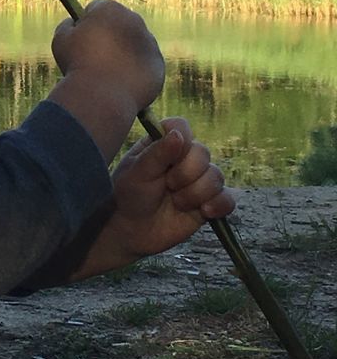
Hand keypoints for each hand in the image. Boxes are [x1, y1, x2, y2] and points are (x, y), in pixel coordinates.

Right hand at [52, 0, 164, 113]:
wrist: (101, 95)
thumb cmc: (77, 65)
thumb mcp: (61, 40)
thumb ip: (67, 25)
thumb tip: (73, 23)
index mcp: (110, 9)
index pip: (97, 8)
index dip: (87, 22)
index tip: (81, 37)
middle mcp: (134, 20)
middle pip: (120, 24)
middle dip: (110, 35)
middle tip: (95, 56)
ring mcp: (149, 42)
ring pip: (134, 44)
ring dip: (124, 53)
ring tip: (107, 73)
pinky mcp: (157, 63)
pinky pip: (145, 65)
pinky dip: (135, 71)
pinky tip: (120, 83)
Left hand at [109, 116, 234, 257]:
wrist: (133, 231)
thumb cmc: (130, 196)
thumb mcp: (137, 173)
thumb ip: (157, 154)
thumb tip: (178, 135)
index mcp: (163, 143)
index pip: (181, 128)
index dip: (180, 142)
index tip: (168, 160)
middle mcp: (184, 158)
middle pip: (202, 152)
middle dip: (185, 174)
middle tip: (167, 186)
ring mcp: (199, 179)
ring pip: (216, 176)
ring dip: (195, 193)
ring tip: (177, 203)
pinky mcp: (210, 201)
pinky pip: (228, 199)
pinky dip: (218, 205)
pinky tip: (204, 211)